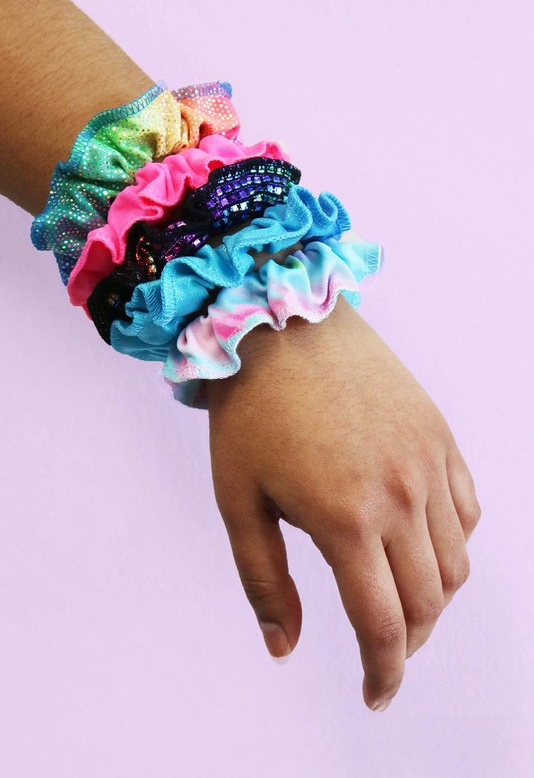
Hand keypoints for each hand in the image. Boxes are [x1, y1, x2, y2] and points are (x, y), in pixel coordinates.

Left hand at [205, 295, 480, 710]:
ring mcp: (428, 462)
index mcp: (344, 517)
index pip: (383, 624)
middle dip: (406, 642)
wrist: (283, 322)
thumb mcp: (238, 500)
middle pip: (428, 602)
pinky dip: (454, 544)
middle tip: (380, 648)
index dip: (384, 673)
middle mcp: (400, 494)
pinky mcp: (439, 435)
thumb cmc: (250, 411)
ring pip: (457, 562)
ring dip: (433, 598)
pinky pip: (469, 510)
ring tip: (398, 598)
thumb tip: (284, 647)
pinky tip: (421, 542)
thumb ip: (264, 580)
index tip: (375, 694)